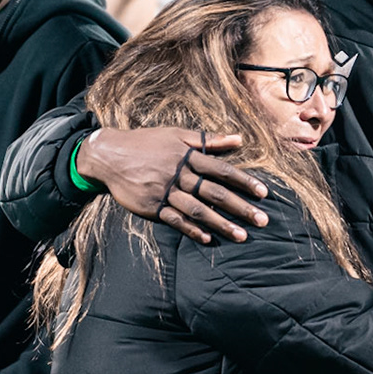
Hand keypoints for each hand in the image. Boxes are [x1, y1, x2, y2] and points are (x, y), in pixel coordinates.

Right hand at [77, 127, 268, 244]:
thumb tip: (239, 138)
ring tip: (242, 236)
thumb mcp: (176, 134)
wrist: (109, 155)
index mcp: (187, 156)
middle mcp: (179, 174)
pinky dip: (192, 230)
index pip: (222, 170)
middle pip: (215, 193)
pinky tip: (208, 239)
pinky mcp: (152, 206)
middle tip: (262, 221)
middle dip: (241, 207)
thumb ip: (208, 139)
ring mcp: (165, 192)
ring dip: (221, 224)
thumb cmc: (146, 142)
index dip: (244, 182)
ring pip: (198, 210)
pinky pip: (175, 220)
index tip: (263, 193)